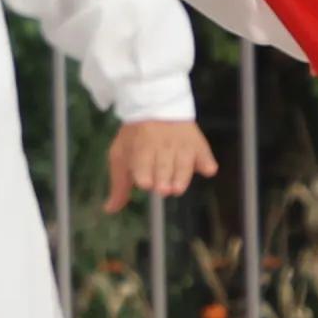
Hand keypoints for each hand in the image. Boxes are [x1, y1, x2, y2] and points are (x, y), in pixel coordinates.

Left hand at [104, 113, 218, 204]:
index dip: (143, 174)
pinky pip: (204, 153)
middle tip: (163, 189)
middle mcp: (161, 146)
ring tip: (177, 188)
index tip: (144, 183)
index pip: (142, 164)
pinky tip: (207, 169)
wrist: (155, 107)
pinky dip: (206, 162)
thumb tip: (109, 210)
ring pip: (183, 162)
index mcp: (140, 149)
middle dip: (163, 179)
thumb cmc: (135, 138)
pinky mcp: (197, 144)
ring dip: (182, 176)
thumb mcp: (121, 156)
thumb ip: (119, 186)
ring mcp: (181, 145)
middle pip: (163, 166)